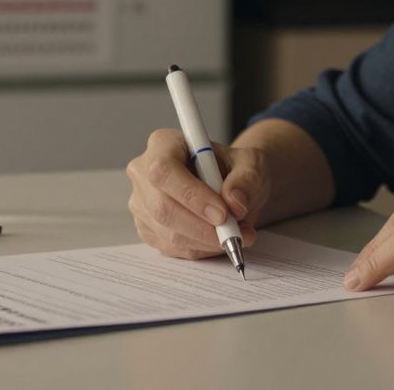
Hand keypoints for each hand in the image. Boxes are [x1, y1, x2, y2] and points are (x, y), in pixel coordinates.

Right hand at [126, 129, 268, 258]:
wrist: (231, 185)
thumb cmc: (235, 168)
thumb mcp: (251, 164)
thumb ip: (247, 180)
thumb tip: (234, 204)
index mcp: (163, 143)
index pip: (164, 171)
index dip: (191, 195)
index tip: (222, 213)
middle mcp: (144, 171)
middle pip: (162, 207)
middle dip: (202, 227)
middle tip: (235, 233)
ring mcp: (141, 202)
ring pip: (167, 233)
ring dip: (206, 241)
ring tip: (236, 234)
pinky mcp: (147, 228)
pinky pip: (171, 247)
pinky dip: (200, 249)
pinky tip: (218, 239)